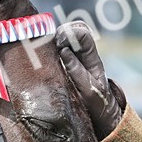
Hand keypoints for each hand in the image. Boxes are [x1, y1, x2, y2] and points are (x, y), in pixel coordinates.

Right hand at [55, 22, 122, 138]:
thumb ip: (77, 71)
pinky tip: (42, 56)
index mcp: (92, 58)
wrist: (98, 113)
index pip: (83, 34)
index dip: (70, 34)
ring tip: (45, 52)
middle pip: (74, 28)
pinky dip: (48, 47)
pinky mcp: (63, 63)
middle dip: (61, 33)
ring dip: (54, 39)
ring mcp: (74, 56)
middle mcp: (83, 53)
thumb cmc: (95, 103)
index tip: (60, 47)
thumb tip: (64, 52)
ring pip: (64, 35)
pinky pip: (56, 47)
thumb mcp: (88, 90)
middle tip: (52, 47)